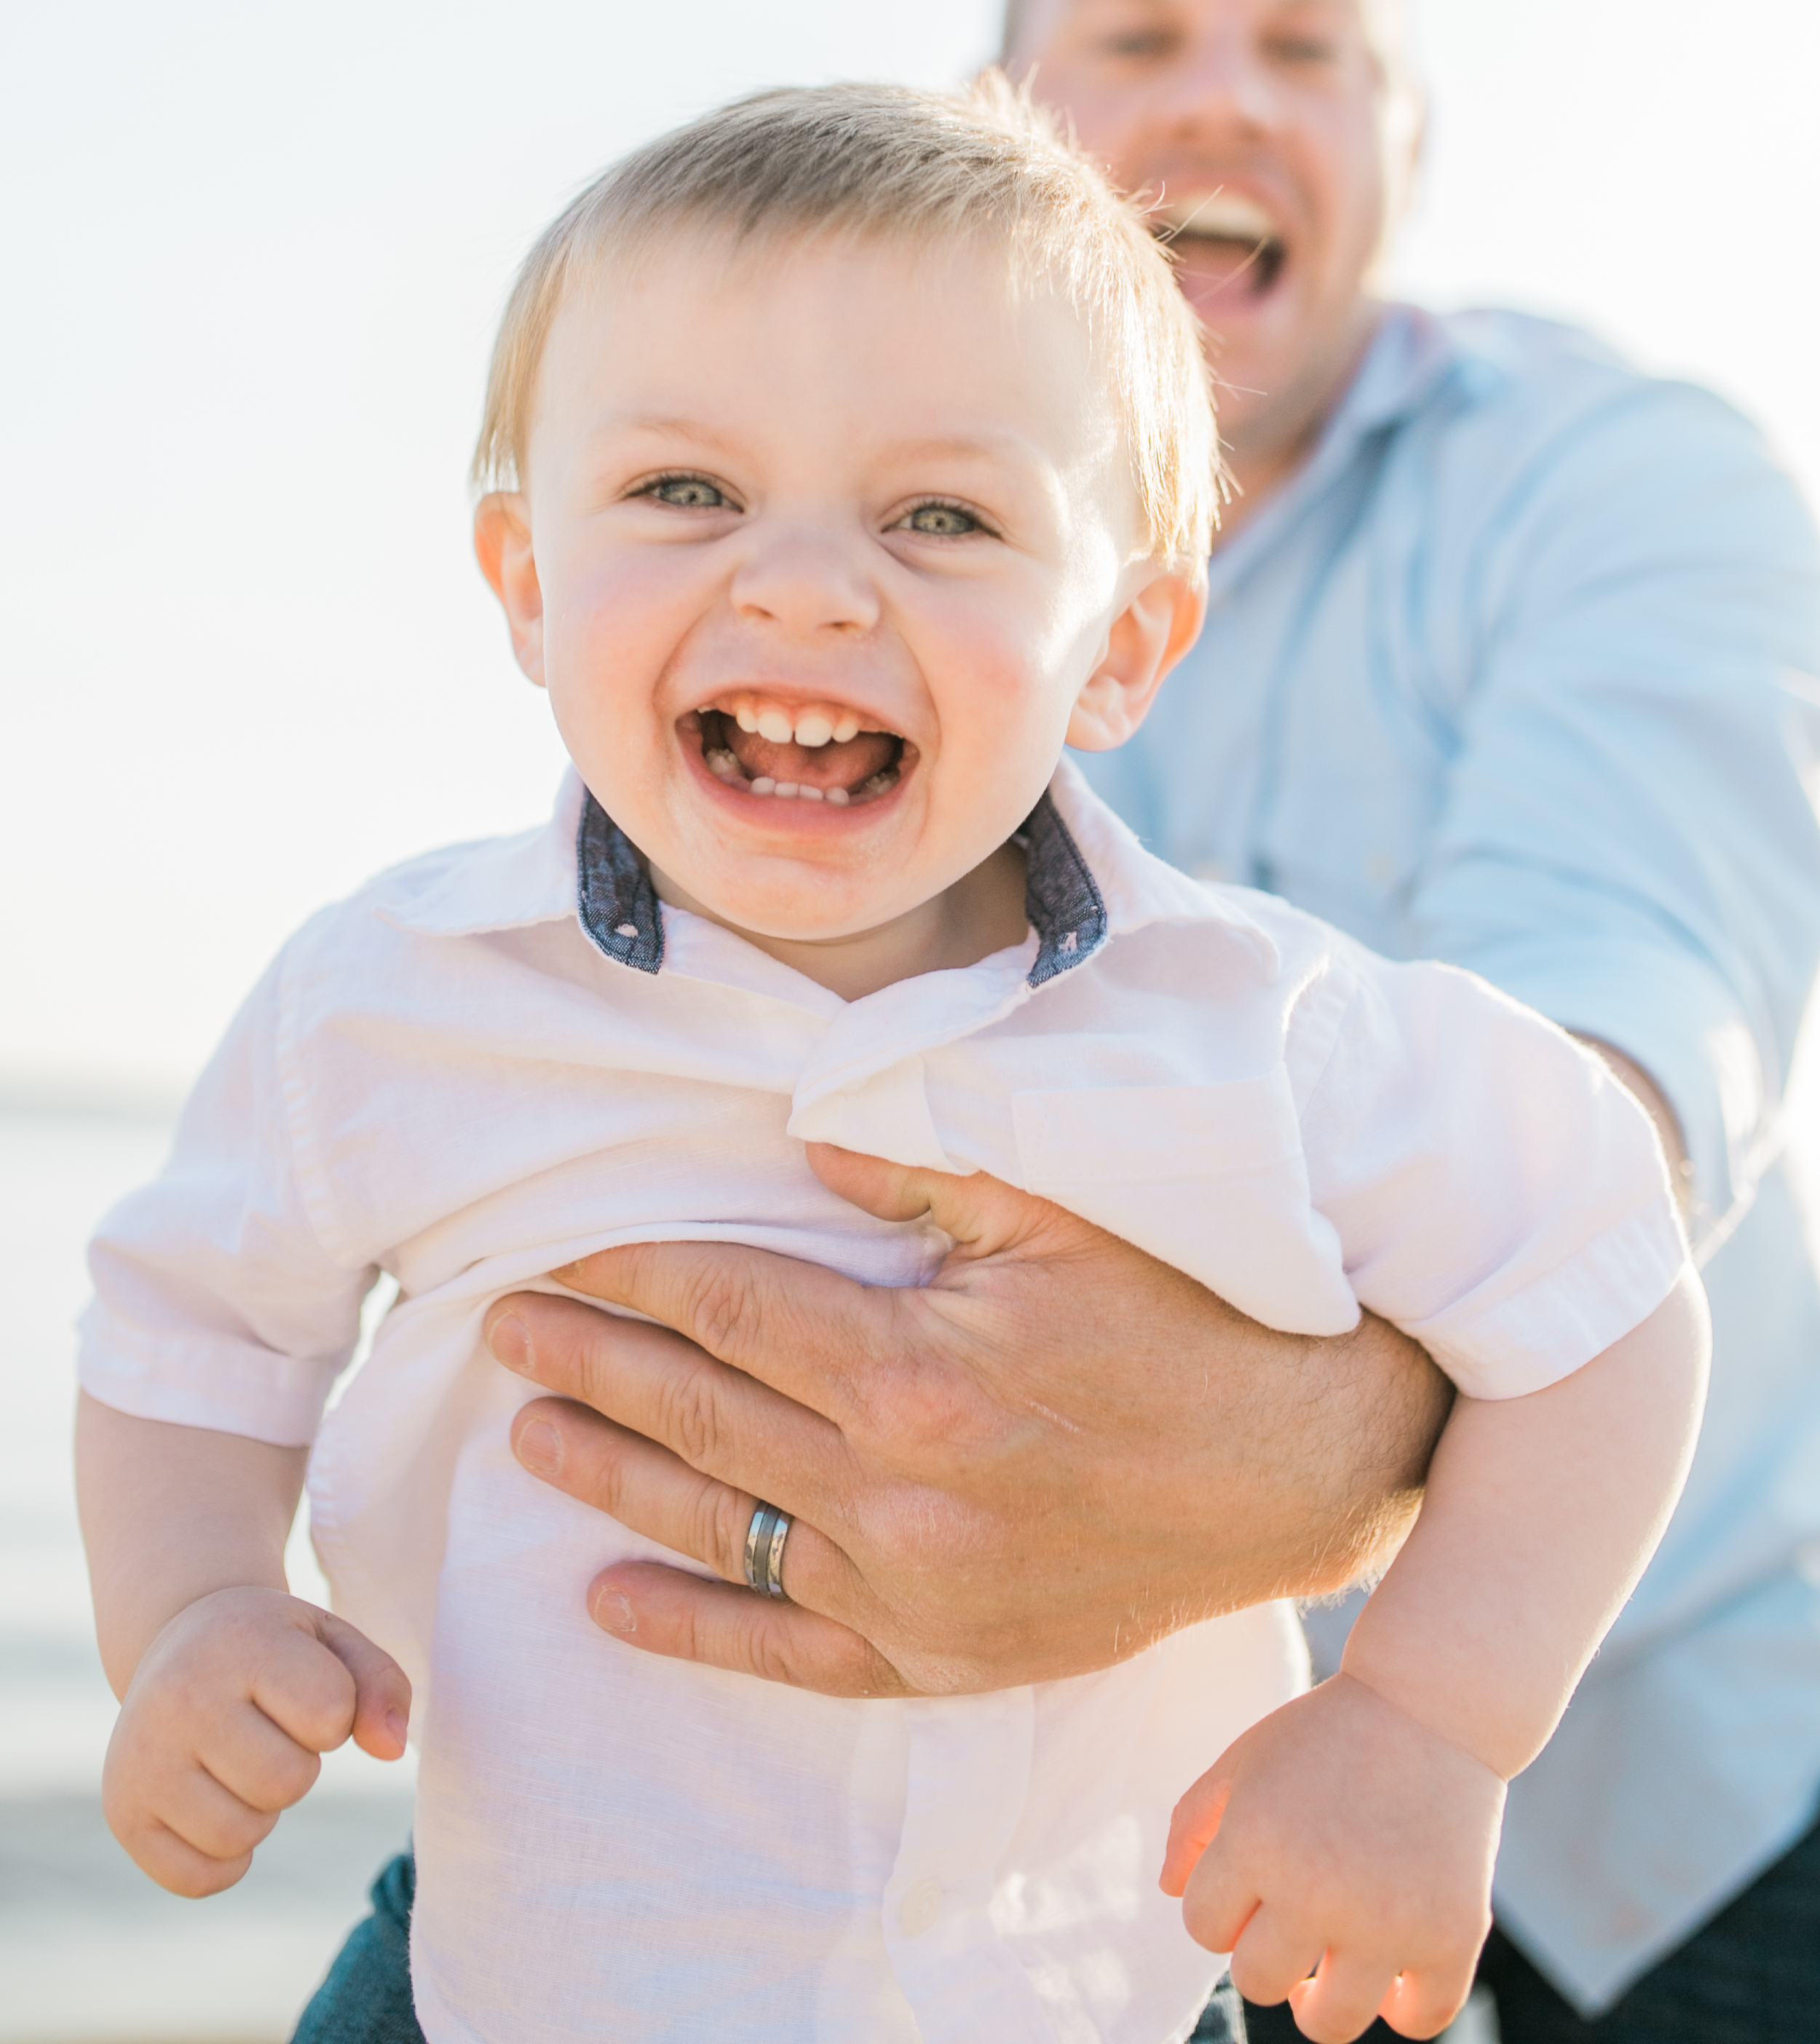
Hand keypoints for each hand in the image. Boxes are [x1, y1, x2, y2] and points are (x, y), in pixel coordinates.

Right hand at [102, 1586, 410, 1895]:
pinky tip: (214, 1803)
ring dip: (261, 1810)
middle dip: (298, 1765)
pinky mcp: (123, 1812)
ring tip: (239, 1761)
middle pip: (287, 1783)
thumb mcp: (333, 1641)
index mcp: (240, 1643)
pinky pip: (199, 1879)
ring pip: (242, 1836)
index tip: (303, 1689)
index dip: (334, 1714)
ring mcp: (141, 1759)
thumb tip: (391, 1749)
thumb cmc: (273, 1648)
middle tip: (268, 1731)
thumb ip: (381, 1685)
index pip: (330, 1716)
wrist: (179, 1641)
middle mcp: (180, 1698)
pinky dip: (225, 1859)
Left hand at [484, 1141, 1449, 1697]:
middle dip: (593, 1364)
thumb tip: (803, 1143)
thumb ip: (923, 1176)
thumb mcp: (1063, 1212)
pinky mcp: (944, 1655)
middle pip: (701, 1417)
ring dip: (612, 1480)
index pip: (731, 1307)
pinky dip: (693, 1629)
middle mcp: (898, 1493)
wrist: (1304, 1461)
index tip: (569, 1252)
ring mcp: (915, 1590)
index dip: (638, 1275)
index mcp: (916, 1370)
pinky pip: (789, 1652)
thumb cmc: (1185, 1316)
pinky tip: (610, 1602)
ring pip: (722, 1530)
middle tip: (505, 1329)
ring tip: (532, 1434)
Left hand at [1163, 1672, 1502, 2042]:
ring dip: (1321, 2001)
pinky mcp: (1452, 1935)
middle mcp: (1318, 1890)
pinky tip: (1392, 1972)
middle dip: (1265, 1954)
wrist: (1431, 1705)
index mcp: (1256, 1842)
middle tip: (1291, 1920)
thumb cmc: (1326, 1734)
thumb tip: (1173, 1894)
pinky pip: (1420, 2019)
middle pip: (1258, 1982)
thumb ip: (1192, 1823)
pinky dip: (1403, 2008)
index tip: (1252, 1884)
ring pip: (1330, 2024)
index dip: (1220, 1909)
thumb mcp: (1244, 1760)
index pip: (1204, 1928)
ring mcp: (1389, 1920)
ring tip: (1328, 1968)